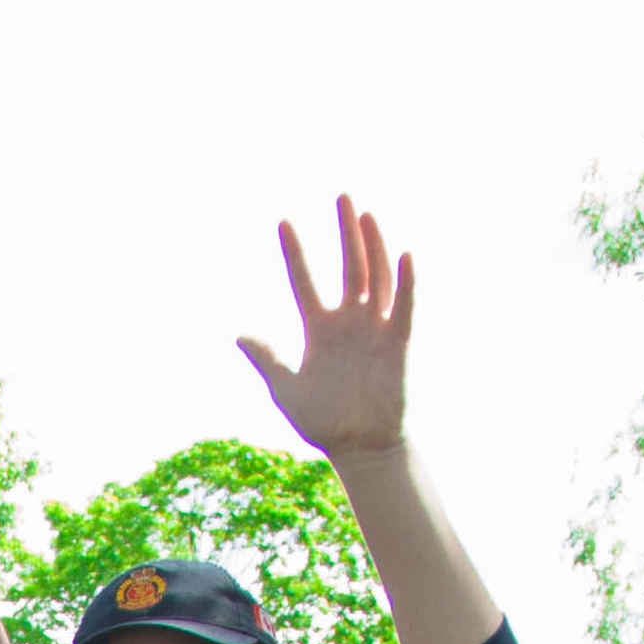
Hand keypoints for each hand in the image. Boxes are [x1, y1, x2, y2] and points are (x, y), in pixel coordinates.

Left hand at [239, 197, 417, 461]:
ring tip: (366, 214)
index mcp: (319, 330)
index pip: (304, 281)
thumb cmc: (323, 422)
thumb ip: (267, 360)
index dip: (294, 253)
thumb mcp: (286, 390)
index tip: (283, 222)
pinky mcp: (396, 343)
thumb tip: (239, 334)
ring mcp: (374, 329)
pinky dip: (404, 283)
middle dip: (344, 233)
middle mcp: (348, 322)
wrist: (360, 448)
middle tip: (342, 195)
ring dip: (372, 246)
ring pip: (374, 278)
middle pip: (347, 267)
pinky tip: (404, 255)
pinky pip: (401, 308)